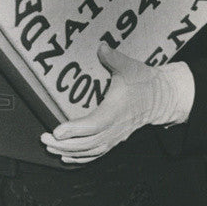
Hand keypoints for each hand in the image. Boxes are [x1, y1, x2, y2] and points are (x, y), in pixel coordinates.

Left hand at [41, 43, 193, 163]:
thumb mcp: (131, 66)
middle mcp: (116, 127)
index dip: (75, 129)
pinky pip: (97, 153)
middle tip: (44, 139)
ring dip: (69, 152)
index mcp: (116, 110)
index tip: (57, 131)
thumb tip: (101, 46)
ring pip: (91, 151)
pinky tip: (66, 158)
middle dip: (65, 144)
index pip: (94, 124)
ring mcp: (116, 136)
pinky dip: (81, 158)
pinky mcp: (115, 139)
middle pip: (89, 142)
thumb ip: (114, 58)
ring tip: (50, 148)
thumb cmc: (144, 81)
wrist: (162, 97)